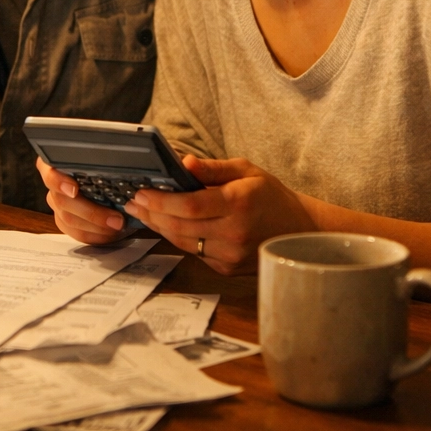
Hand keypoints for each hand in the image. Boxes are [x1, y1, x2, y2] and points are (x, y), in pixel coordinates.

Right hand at [36, 157, 135, 244]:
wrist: (110, 182)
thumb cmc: (106, 167)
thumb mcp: (106, 161)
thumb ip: (105, 161)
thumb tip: (116, 162)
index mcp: (57, 163)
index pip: (50, 172)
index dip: (59, 182)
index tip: (74, 190)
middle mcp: (53, 182)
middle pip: (62, 201)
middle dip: (91, 213)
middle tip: (116, 219)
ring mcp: (57, 202)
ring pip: (69, 219)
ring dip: (96, 226)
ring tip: (117, 225)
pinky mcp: (63, 220)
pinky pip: (75, 232)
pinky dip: (95, 235)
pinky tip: (110, 232)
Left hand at [124, 155, 314, 273]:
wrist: (298, 230)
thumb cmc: (269, 195)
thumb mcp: (245, 171)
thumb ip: (212, 168)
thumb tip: (183, 162)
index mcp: (238, 204)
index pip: (190, 206)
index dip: (161, 201)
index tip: (141, 192)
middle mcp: (234, 233)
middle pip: (181, 226)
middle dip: (152, 214)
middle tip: (132, 202)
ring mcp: (231, 255)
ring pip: (183, 242)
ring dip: (159, 227)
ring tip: (141, 212)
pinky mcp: (228, 268)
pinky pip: (195, 252)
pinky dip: (177, 238)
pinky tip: (165, 225)